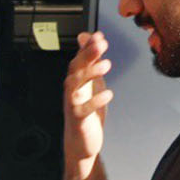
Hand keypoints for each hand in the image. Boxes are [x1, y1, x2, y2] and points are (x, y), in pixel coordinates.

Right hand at [63, 31, 114, 179]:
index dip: (87, 48)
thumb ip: (90, 61)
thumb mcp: (91, 83)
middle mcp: (72, 91)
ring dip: (89, 74)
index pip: (79, 60)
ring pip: (75, 85)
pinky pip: (83, 109)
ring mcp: (73, 104)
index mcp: (76, 82)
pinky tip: (108, 94)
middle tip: (101, 44)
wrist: (80, 142)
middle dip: (87, 55)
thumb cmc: (85, 112)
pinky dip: (95, 101)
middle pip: (75, 69)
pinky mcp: (78, 119)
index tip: (99, 36)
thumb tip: (88, 37)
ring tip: (106, 65)